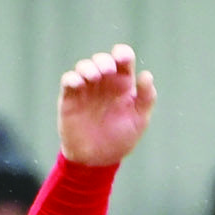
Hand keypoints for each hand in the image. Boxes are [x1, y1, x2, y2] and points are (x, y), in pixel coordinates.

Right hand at [56, 44, 155, 166]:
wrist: (97, 160)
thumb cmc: (120, 139)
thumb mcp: (139, 120)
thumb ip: (146, 98)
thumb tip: (146, 75)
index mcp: (122, 84)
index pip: (122, 60)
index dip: (122, 54)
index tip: (122, 58)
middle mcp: (104, 83)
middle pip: (102, 60)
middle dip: (104, 61)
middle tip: (107, 72)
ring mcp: (86, 89)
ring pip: (84, 66)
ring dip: (88, 67)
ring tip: (93, 78)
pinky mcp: (70, 98)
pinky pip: (68, 80)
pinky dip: (72, 78)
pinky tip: (78, 84)